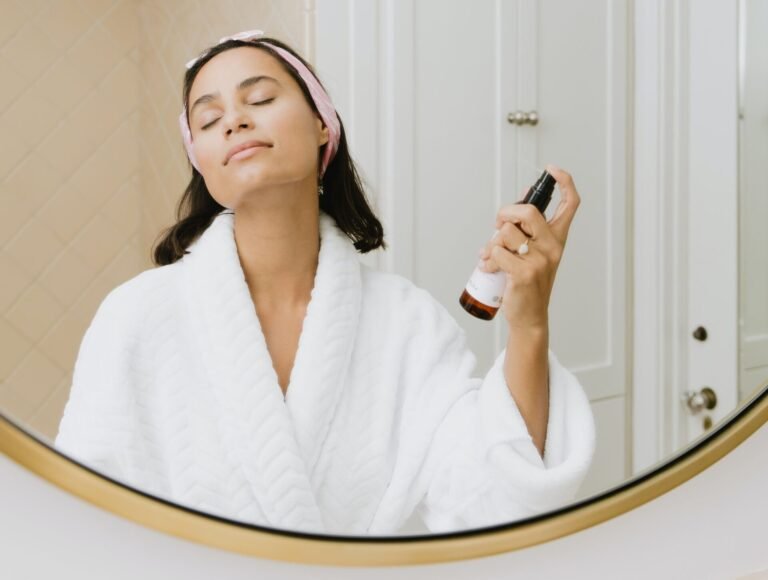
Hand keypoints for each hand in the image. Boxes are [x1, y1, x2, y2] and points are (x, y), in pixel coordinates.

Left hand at [478, 164, 580, 330]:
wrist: (529, 316)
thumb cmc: (527, 283)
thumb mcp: (533, 254)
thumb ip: (526, 232)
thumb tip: (512, 210)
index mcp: (557, 238)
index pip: (570, 204)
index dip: (564, 182)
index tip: (552, 170)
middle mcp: (553, 246)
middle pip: (527, 211)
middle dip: (505, 213)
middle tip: (498, 226)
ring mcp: (540, 260)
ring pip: (506, 232)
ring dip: (492, 243)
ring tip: (491, 256)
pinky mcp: (524, 272)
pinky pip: (496, 252)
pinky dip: (487, 259)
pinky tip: (489, 268)